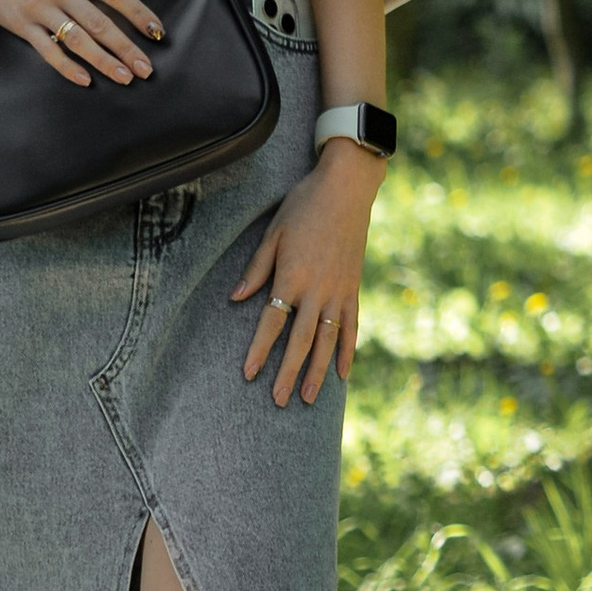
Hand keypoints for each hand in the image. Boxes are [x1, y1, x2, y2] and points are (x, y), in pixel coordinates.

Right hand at [0, 0, 162, 88]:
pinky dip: (66, 66)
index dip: (139, 13)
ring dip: (103, 61)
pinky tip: (84, 80)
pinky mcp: (21, 24)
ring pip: (77, 40)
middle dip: (126, 48)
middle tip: (147, 69)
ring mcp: (40, 8)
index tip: (157, 32)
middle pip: (100, 23)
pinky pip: (47, 49)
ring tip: (125, 77)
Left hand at [230, 146, 381, 405]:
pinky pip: (352, 327)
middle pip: (302, 341)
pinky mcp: (354, 289)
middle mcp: (318, 290)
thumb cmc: (304, 206)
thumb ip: (257, 268)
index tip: (250, 374)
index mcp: (293, 276)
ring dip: (318, 371)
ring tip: (307, 397)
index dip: (260, 349)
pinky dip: (348, 351)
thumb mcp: (274, 233)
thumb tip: (237, 298)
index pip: (273, 322)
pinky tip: (343, 374)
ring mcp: (340, 292)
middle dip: (288, 372)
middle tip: (278, 401)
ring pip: (329, 341)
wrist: (347, 189)